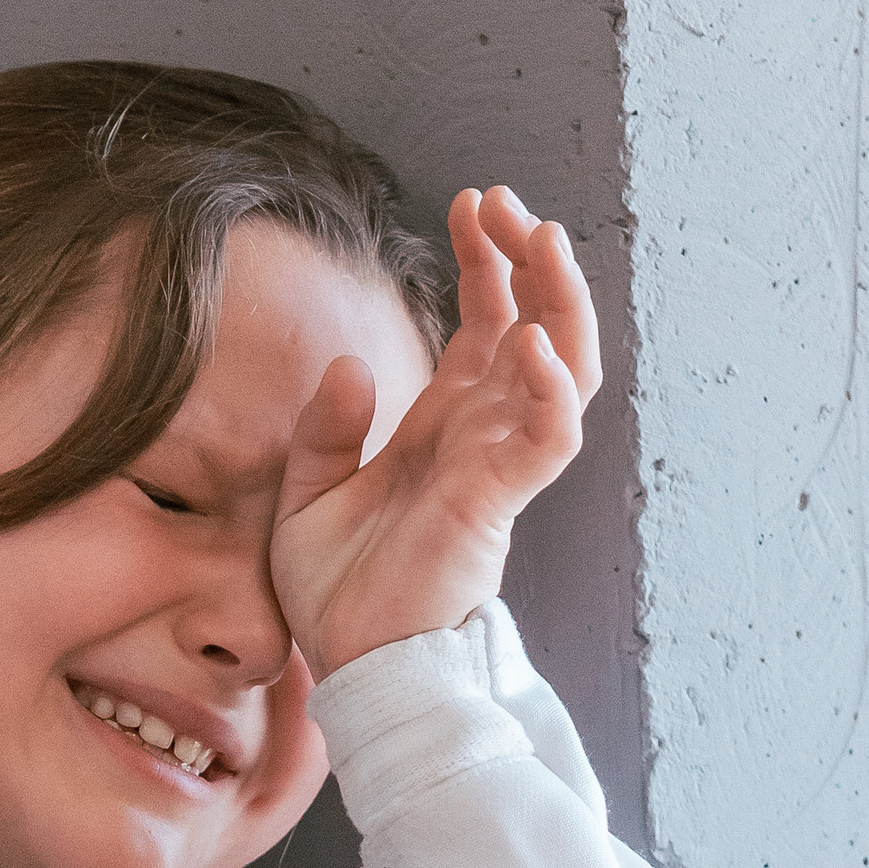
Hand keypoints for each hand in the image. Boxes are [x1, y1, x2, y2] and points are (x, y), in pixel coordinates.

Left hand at [271, 186, 600, 679]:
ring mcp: (497, 468)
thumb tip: (351, 366)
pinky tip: (536, 341)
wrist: (352, 667)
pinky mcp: (497, 505)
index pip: (485, 325)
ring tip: (542, 239)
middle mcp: (482, 438)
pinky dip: (551, 390)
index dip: (485, 261)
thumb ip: (325, 431)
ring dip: (559, 302)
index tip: (468, 202)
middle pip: (535, 328)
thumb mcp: (305, 497)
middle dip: (529, 258)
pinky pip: (547, 440)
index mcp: (443, 427)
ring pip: (563, 370)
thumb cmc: (339, 595)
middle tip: (504, 199)